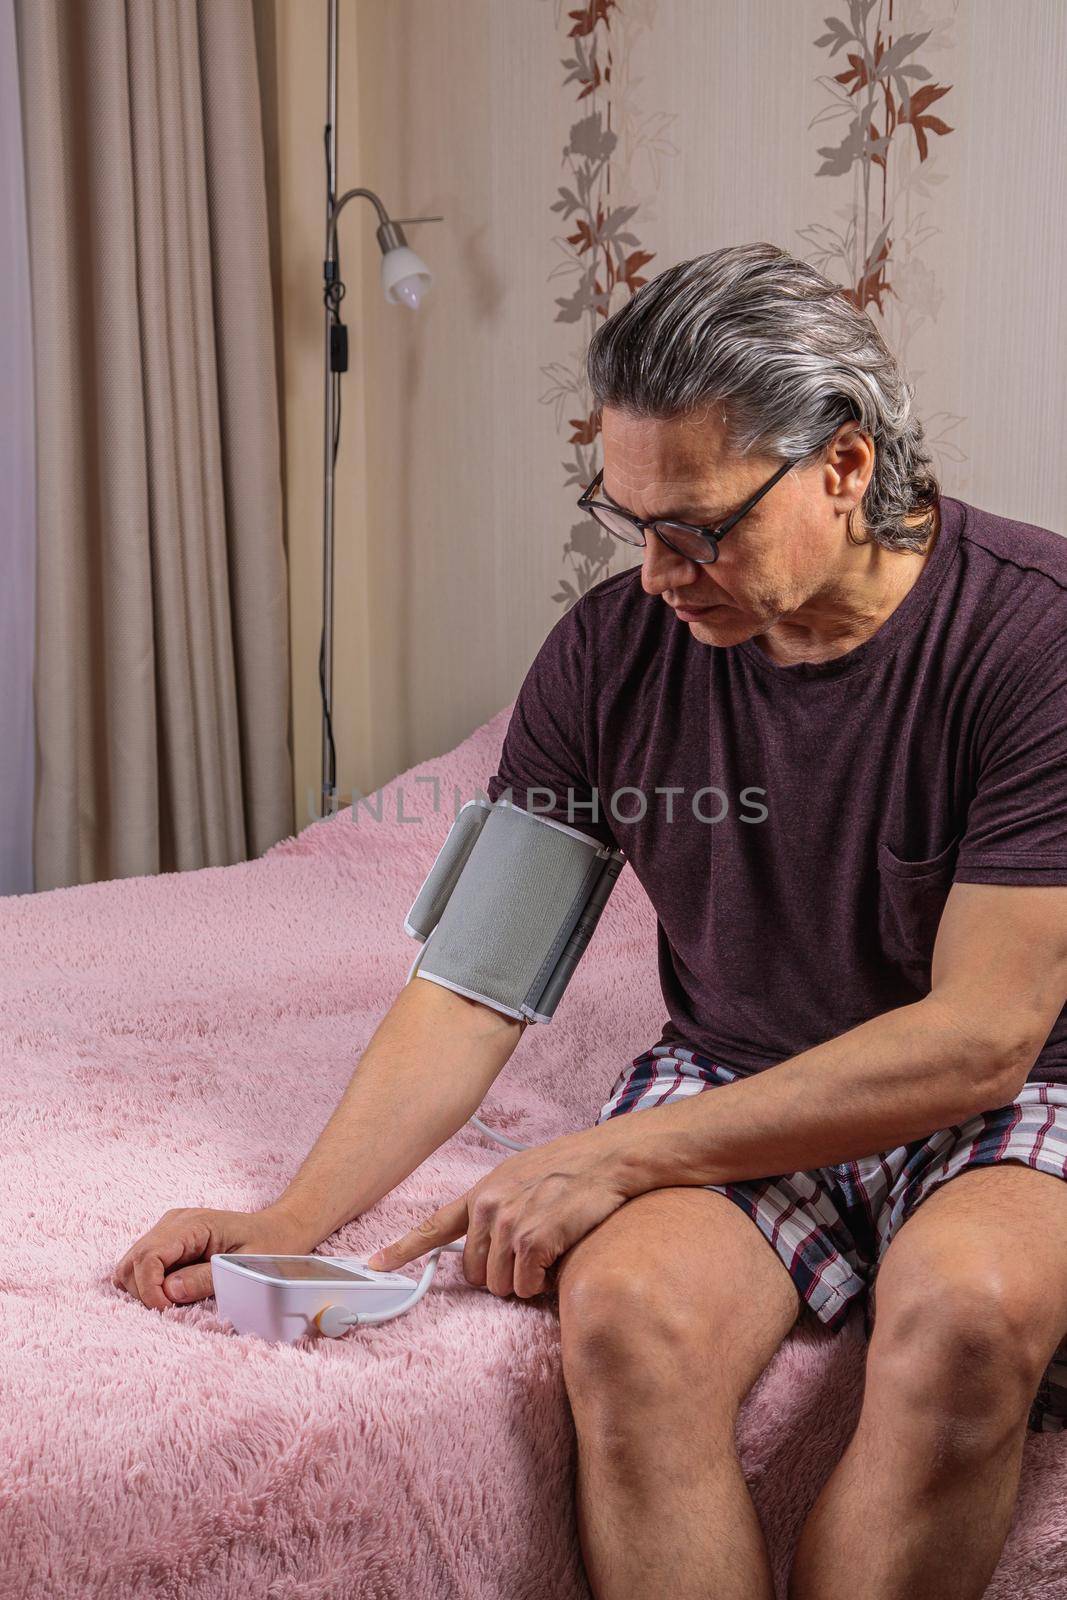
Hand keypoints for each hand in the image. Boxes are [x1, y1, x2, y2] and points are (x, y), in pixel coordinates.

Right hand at [111, 1202, 311, 1309]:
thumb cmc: (269, 1245)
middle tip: (170, 1310)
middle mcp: (175, 1222)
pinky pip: (143, 1264)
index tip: (166, 1310)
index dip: (149, 1289)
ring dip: (143, 1289)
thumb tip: (169, 1291)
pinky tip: (172, 1292)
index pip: (149, 1255)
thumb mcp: (245, 1266)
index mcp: (194, 1224)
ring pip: (131, 1264)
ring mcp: (169, 1229)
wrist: (280, 1228)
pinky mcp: (169, 1239)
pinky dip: (148, 1284)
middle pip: (132, 1261)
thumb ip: (206, 1279)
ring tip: (172, 1301)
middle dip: (143, 1292)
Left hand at [366, 1127, 631, 1298]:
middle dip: (500, 1277)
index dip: (402, 1250)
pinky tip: (557, 1258)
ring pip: (500, 1286)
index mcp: (482, 1193)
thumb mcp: (520, 1175)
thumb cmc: (570, 1168)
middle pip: (474, 1274)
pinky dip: (543, 1284)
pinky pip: (527, 1286)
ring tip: (547, 1254)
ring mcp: (511, 1223)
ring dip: (524, 1283)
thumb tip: (483, 1241)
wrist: (608, 1159)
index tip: (375, 1264)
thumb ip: (495, 1204)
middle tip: (528, 1259)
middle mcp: (490, 1207)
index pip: (434, 1226)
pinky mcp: (534, 1239)